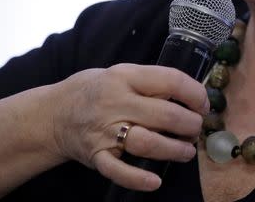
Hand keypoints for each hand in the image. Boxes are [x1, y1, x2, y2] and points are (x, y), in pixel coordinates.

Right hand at [46, 64, 208, 190]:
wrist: (52, 114)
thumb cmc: (94, 91)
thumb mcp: (119, 73)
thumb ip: (148, 82)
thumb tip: (188, 94)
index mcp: (124, 76)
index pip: (170, 80)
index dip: (195, 94)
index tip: (203, 104)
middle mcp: (115, 102)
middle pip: (165, 115)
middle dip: (190, 125)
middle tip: (196, 129)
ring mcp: (104, 131)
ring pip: (148, 143)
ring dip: (174, 150)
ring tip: (186, 151)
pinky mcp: (96, 155)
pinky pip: (119, 170)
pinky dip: (138, 179)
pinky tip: (155, 180)